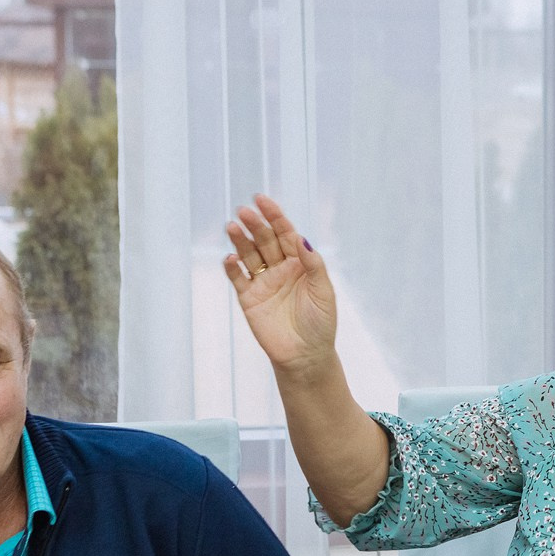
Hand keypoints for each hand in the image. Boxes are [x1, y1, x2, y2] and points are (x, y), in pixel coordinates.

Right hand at [222, 194, 340, 378]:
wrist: (306, 355)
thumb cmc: (321, 323)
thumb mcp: (324, 290)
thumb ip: (313, 264)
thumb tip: (300, 237)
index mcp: (300, 263)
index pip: (285, 233)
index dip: (275, 216)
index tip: (262, 200)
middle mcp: (280, 268)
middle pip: (265, 240)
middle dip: (255, 224)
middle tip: (244, 211)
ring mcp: (263, 282)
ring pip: (249, 255)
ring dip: (240, 240)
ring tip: (232, 226)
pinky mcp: (249, 299)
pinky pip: (238, 278)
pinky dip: (232, 267)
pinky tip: (230, 257)